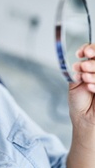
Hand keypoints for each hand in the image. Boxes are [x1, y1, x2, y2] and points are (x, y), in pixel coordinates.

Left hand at [66, 44, 94, 167]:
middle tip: (83, 66)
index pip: (93, 51)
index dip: (89, 48)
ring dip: (94, 71)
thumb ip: (79, 72)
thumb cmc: (79, 101)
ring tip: (85, 79)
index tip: (81, 53)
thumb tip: (79, 63)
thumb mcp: (75, 83)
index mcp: (91, 66)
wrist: (84, 118)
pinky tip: (90, 88)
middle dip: (92, 61)